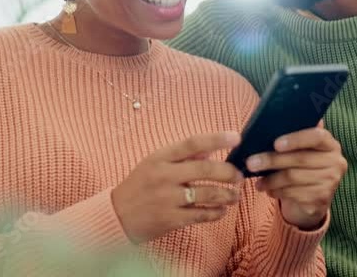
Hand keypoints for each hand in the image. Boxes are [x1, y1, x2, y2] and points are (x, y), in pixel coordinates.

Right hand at [112, 132, 243, 243]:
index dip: (217, 139)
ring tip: (234, 196)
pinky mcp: (171, 219)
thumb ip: (181, 156)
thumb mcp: (153, 163)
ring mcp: (168, 199)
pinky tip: (222, 210)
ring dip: (227, 195)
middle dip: (229, 173)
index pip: (192, 143)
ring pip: (208, 194)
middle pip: (206, 170)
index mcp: (160, 158)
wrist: (116, 216)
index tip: (236, 137)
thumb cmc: (138, 186)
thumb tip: (209, 149)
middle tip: (239, 176)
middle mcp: (164, 176)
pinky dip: (216, 213)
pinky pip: (201, 214)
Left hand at [246, 126, 346, 229]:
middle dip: (272, 160)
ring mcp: (330, 182)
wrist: (313, 197)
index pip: (317, 137)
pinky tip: (269, 190)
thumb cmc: (302, 166)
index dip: (296, 139)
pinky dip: (277, 191)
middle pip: (300, 159)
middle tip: (251, 163)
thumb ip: (293, 136)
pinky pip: (293, 193)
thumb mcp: (301, 150)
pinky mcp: (321, 199)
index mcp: (330, 144)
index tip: (275, 143)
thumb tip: (269, 122)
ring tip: (257, 181)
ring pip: (293, 178)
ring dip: (271, 180)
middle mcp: (336, 162)